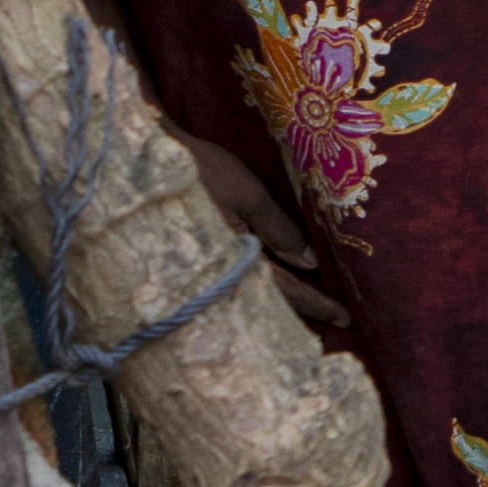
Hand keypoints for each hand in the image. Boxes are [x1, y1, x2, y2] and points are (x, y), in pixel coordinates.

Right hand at [169, 117, 351, 335]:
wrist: (143, 161)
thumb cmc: (199, 172)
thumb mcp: (247, 195)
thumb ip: (279, 230)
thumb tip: (311, 263)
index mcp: (233, 262)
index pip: (284, 291)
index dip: (316, 303)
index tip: (344, 317)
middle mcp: (215, 277)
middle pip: (265, 302)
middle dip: (298, 314)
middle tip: (330, 325)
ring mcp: (200, 274)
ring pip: (247, 297)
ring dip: (277, 306)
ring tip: (306, 315)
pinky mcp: (190, 264)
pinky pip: (230, 284)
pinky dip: (254, 289)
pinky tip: (267, 289)